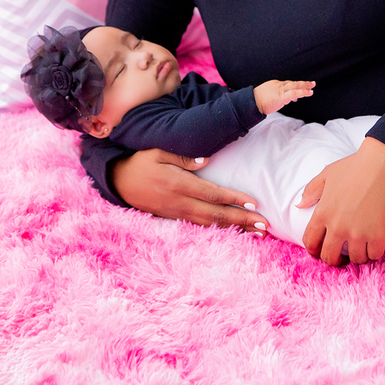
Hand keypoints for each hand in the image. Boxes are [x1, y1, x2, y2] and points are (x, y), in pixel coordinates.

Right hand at [111, 147, 269, 234]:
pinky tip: (235, 233)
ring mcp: (177, 213)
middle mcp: (179, 202)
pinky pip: (201, 227)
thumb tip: (207, 159)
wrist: (119, 182)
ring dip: (235, 229)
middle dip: (242, 221)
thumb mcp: (158, 151)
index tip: (254, 203)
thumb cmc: (141, 162)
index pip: (211, 193)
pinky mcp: (174, 219)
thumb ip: (183, 156)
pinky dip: (221, 231)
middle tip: (265, 226)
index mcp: (177, 184)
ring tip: (257, 233)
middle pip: (216, 215)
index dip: (234, 199)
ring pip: (210, 225)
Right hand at [253, 79, 315, 114]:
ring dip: (305, 86)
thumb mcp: (268, 97)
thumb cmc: (257, 101)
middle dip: (303, 83)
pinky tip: (308, 93)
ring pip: (295, 86)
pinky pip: (294, 93)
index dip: (295, 88)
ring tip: (312, 87)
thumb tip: (285, 101)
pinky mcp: (282, 96)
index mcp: (275, 84)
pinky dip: (302, 92)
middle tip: (311, 83)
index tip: (299, 93)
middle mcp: (278, 85)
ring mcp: (280, 90)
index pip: (287, 85)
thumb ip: (277, 98)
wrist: (252, 103)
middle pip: (293, 83)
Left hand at [297, 136, 384, 265]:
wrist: (382, 163)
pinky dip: (374, 253)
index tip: (321, 251)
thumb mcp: (327, 175)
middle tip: (341, 257)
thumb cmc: (354, 166)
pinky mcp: (378, 235)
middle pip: (330, 257)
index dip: (314, 250)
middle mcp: (338, 227)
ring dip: (358, 256)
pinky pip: (374, 256)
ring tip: (361, 249)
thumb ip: (311, 191)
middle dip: (334, 260)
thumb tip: (300, 205)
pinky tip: (374, 245)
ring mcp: (358, 233)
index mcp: (323, 213)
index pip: (311, 242)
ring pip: (355, 259)